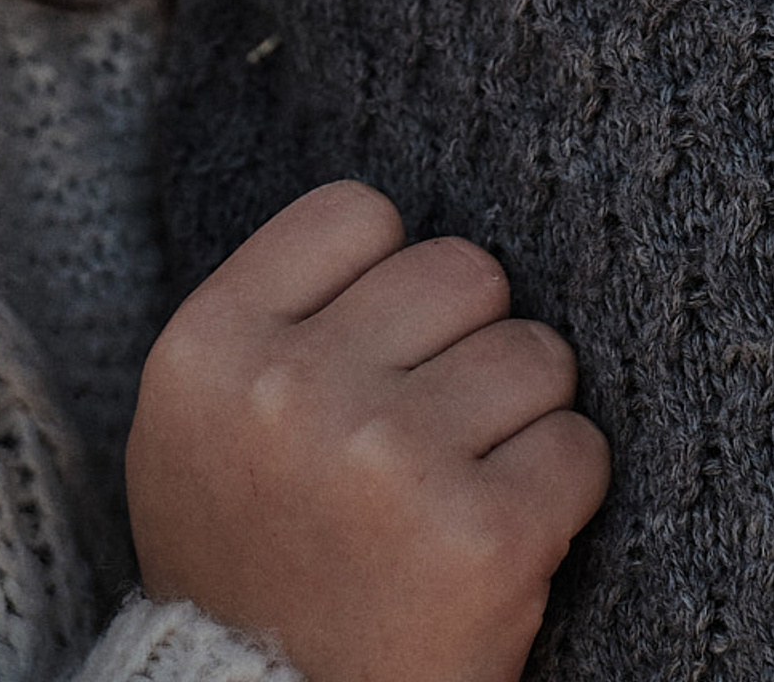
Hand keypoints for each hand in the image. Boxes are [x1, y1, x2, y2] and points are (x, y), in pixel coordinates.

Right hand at [126, 180, 608, 681]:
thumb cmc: (245, 558)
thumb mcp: (196, 419)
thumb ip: (271, 314)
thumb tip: (396, 229)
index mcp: (211, 344)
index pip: (360, 213)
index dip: (387, 277)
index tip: (381, 344)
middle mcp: (293, 388)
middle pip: (463, 270)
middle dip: (470, 337)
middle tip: (441, 415)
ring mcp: (389, 459)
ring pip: (534, 350)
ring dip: (522, 410)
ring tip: (468, 474)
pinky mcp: (482, 536)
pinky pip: (578, 445)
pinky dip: (563, 484)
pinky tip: (508, 525)